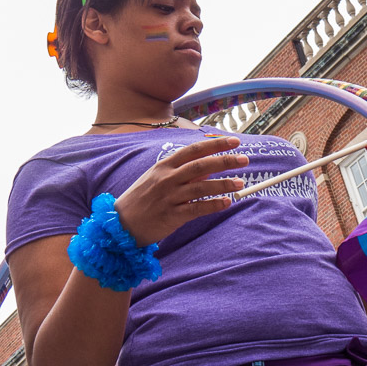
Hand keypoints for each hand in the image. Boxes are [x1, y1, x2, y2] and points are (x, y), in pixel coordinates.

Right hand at [115, 136, 248, 245]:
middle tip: (244, 160)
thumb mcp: (158, 179)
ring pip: (201, 187)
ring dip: (223, 184)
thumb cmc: (142, 199)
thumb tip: (209, 169)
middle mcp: (167, 178)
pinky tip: (226, 203)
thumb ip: (183, 172)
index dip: (215, 144)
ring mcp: (169, 197)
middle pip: (201, 165)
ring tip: (240, 183)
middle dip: (225, 161)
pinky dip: (212, 205)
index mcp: (164, 165)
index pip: (194, 150)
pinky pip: (196, 209)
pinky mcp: (171, 216)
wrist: (121, 224)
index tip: (234, 141)